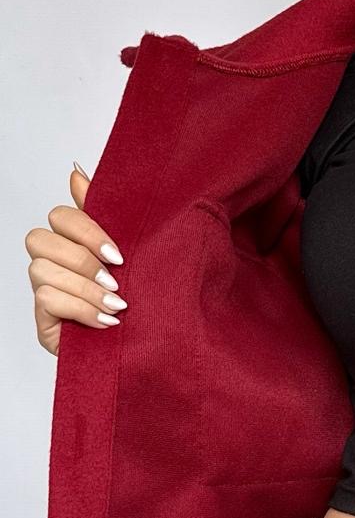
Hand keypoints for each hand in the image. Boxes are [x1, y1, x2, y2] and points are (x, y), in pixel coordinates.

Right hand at [25, 163, 126, 355]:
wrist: (152, 346)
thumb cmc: (143, 298)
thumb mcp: (133, 253)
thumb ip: (106, 214)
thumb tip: (75, 171)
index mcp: (74, 243)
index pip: (60, 216)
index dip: (85, 229)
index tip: (118, 254)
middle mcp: (54, 264)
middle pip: (39, 238)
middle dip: (81, 258)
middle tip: (115, 279)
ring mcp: (45, 291)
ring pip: (41, 270)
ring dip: (84, 287)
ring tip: (117, 304)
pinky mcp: (44, 321)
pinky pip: (46, 300)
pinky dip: (81, 309)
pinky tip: (107, 321)